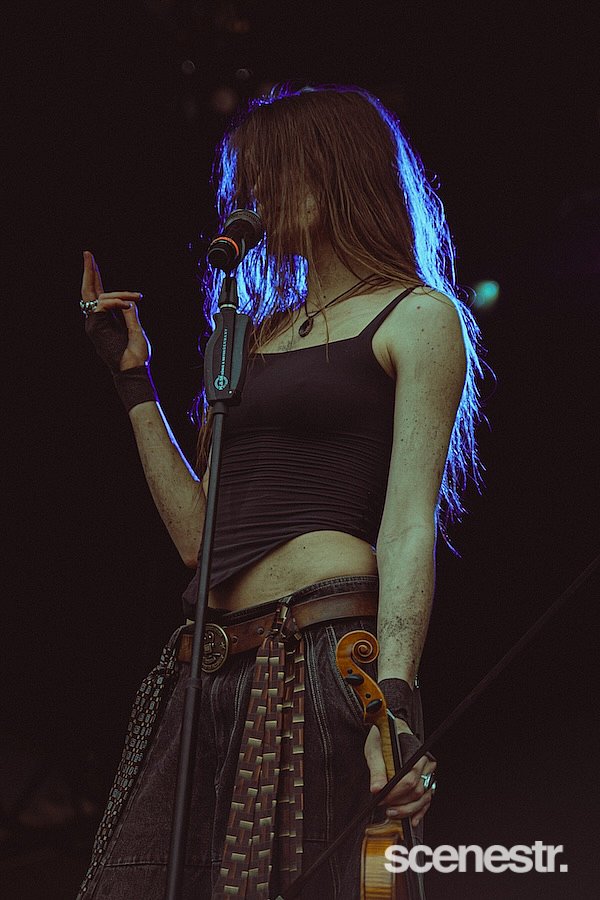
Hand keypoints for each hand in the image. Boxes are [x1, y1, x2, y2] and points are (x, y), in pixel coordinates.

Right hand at [81, 250, 149, 371]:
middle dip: (89, 271)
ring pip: (99, 297)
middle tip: (87, 253)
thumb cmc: (137, 354)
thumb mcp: (137, 328)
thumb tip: (128, 300)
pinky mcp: (95, 327)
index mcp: (108, 318)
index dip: (96, 277)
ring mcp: (95, 323)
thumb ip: (130, 313)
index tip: (93, 261)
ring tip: (136, 298)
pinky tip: (127, 304)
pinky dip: (115, 302)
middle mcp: (99, 319)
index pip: (100, 294)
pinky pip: (102, 306)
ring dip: (119, 294)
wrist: (134, 369)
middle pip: (91, 290)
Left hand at [364, 719, 435, 828]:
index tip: (381, 799)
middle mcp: (425, 763)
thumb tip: (376, 790)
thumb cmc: (384, 736)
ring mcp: (428, 772)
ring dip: (408, 810)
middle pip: (417, 790)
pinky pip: (427, 799)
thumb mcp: (375, 750)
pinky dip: (420, 811)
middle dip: (399, 802)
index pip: (409, 779)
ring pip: (423, 798)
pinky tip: (412, 819)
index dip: (395, 793)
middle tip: (383, 806)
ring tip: (392, 813)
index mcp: (415, 752)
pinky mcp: (427, 780)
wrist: (390, 729)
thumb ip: (377, 770)